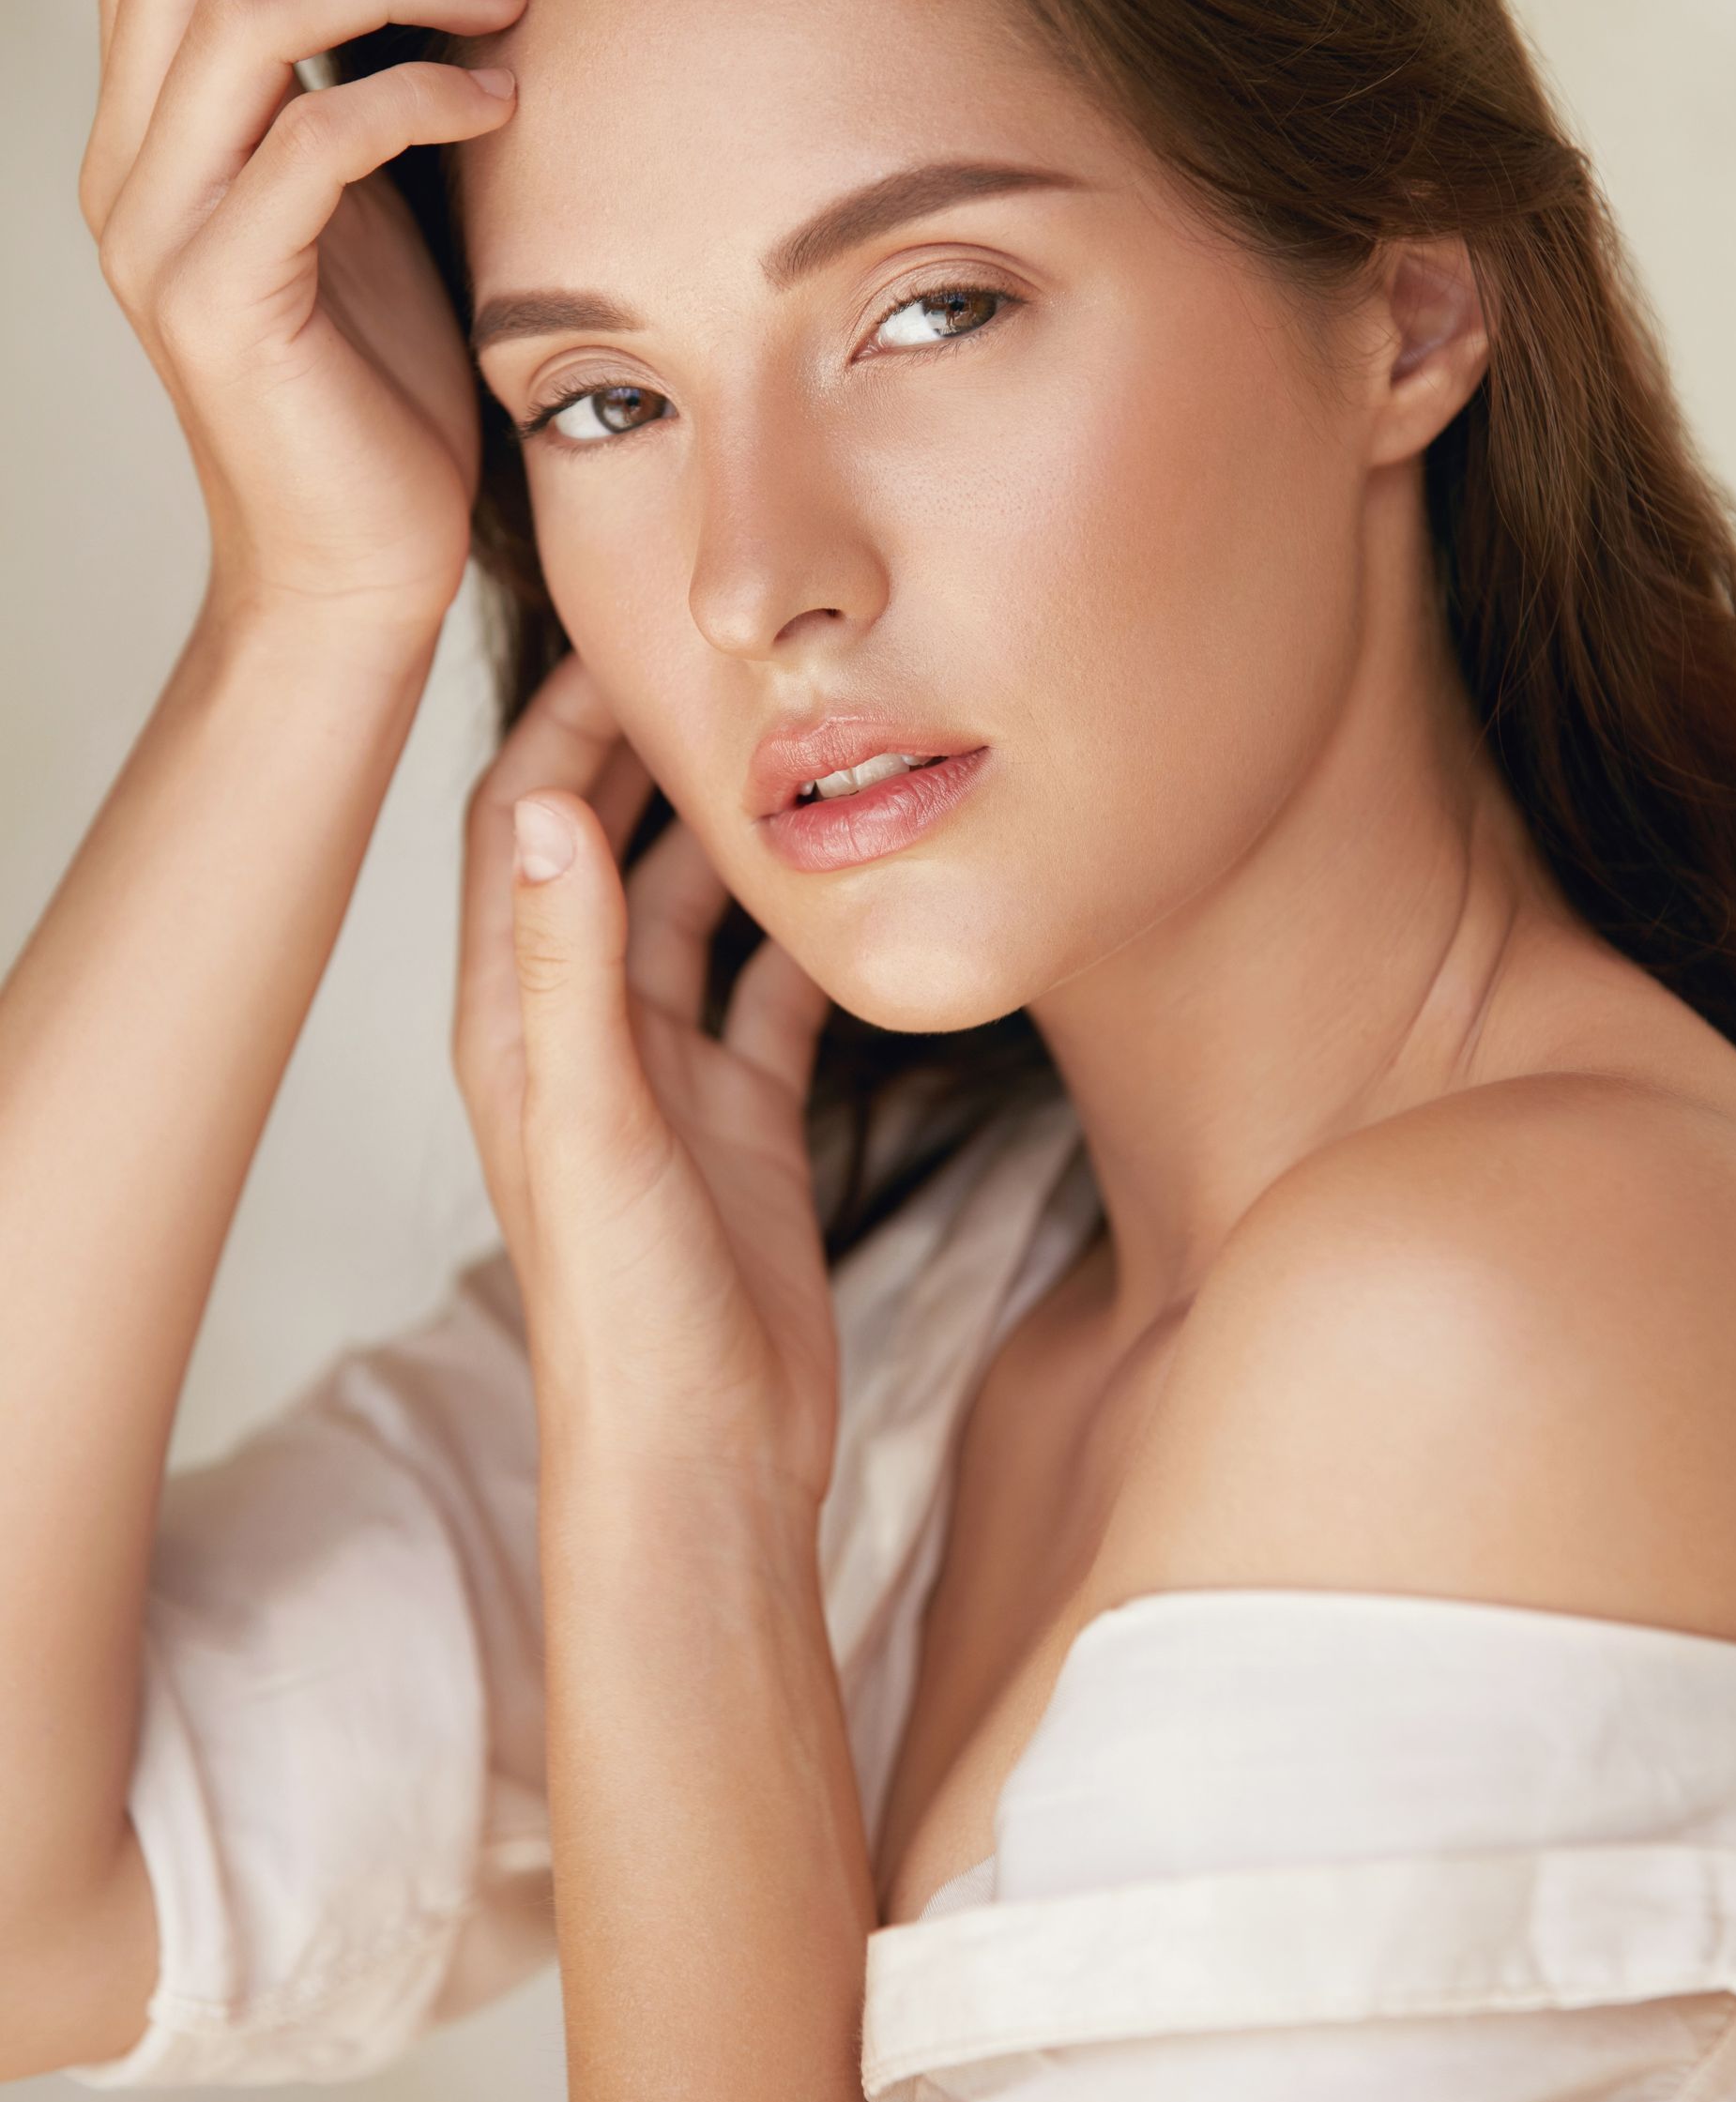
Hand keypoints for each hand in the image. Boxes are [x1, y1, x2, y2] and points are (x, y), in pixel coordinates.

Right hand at [80, 0, 528, 644]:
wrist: (358, 570)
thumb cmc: (382, 392)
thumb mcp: (357, 209)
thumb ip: (347, 91)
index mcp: (149, 124)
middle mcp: (127, 162)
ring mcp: (162, 233)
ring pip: (235, 16)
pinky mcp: (224, 306)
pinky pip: (310, 148)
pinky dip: (413, 95)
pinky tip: (499, 96)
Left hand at [453, 652, 842, 1509]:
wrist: (701, 1465)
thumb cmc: (626, 1321)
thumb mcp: (593, 1128)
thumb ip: (568, 972)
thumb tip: (544, 808)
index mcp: (520, 1027)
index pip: (518, 832)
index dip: (557, 727)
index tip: (621, 635)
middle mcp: (586, 1040)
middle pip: (602, 857)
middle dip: (642, 756)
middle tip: (715, 666)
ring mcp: (667, 1081)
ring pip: (693, 919)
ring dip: (728, 837)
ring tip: (795, 747)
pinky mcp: (743, 1124)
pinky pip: (771, 1000)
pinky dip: (803, 939)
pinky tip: (852, 889)